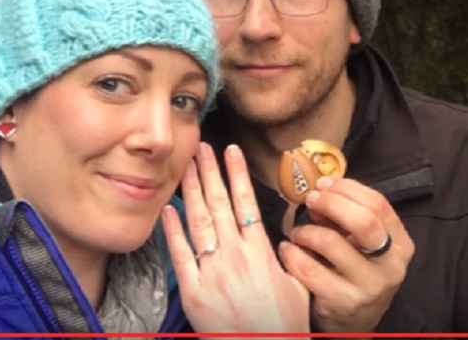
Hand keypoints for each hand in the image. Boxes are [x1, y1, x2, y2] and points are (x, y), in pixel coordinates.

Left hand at [162, 142, 308, 332]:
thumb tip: (284, 240)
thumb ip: (289, 260)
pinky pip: (180, 254)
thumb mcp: (298, 287)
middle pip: (220, 204)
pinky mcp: (194, 291)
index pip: (247, 202)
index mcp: (262, 253)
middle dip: (210, 172)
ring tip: (186, 166)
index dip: (237, 174)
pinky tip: (168, 208)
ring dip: (192, 190)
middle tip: (202, 146)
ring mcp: (213, 273)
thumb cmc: (282, 326)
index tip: (232, 151)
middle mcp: (236, 257)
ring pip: (200, 222)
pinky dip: (173, 230)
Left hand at [278, 176, 413, 332]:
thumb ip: (344, 219)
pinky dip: (293, 254)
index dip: (348, 188)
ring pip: (332, 243)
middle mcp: (390, 266)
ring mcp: (369, 286)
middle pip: (363, 221)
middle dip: (331, 203)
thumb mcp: (361, 245)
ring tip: (298, 233)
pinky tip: (289, 250)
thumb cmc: (356, 274)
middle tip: (311, 199)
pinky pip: (310, 268)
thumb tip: (319, 194)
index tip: (324, 184)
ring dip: (307, 231)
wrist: (355, 322)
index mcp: (400, 244)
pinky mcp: (343, 301)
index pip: (379, 205)